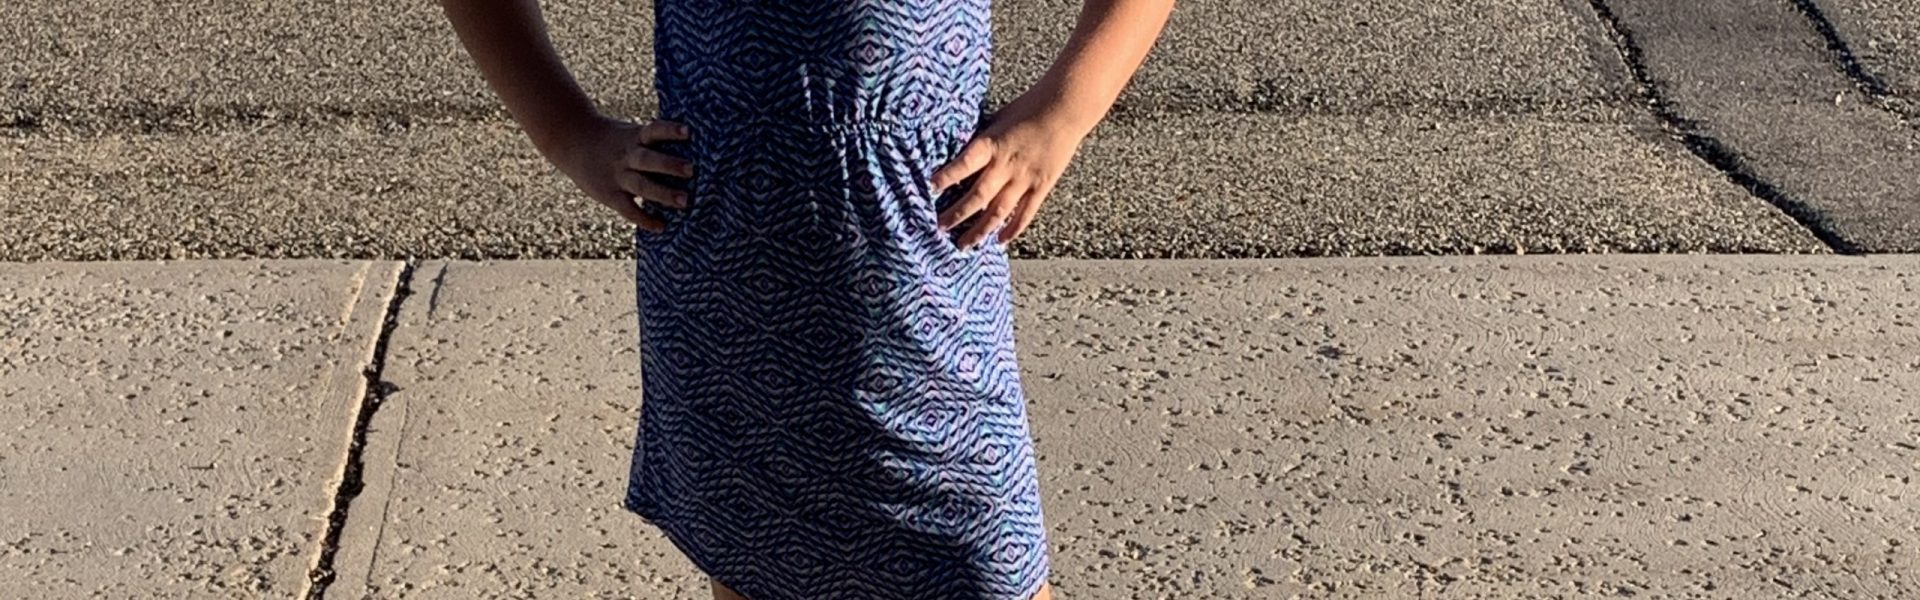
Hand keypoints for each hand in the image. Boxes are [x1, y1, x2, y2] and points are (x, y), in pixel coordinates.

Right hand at [543, 114, 696, 232]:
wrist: (573, 141)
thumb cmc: (614, 140)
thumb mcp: (631, 133)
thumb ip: (654, 142)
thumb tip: (694, 151)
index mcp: (635, 137)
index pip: (654, 131)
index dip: (670, 130)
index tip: (688, 131)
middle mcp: (627, 156)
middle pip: (649, 160)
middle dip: (670, 165)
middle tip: (692, 170)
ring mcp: (618, 176)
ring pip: (641, 185)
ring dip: (663, 194)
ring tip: (685, 201)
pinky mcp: (610, 194)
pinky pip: (628, 209)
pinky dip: (644, 219)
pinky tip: (661, 226)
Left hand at [929, 96, 1090, 249]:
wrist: (1064, 108)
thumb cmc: (1028, 108)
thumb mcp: (996, 119)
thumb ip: (981, 141)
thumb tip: (958, 153)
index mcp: (991, 144)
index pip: (964, 164)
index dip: (947, 177)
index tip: (930, 189)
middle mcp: (1006, 165)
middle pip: (977, 196)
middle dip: (957, 214)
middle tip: (939, 227)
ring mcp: (1024, 179)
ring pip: (998, 211)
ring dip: (979, 230)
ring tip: (964, 244)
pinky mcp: (1041, 186)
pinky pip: (1025, 213)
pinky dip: (1012, 229)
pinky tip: (999, 241)